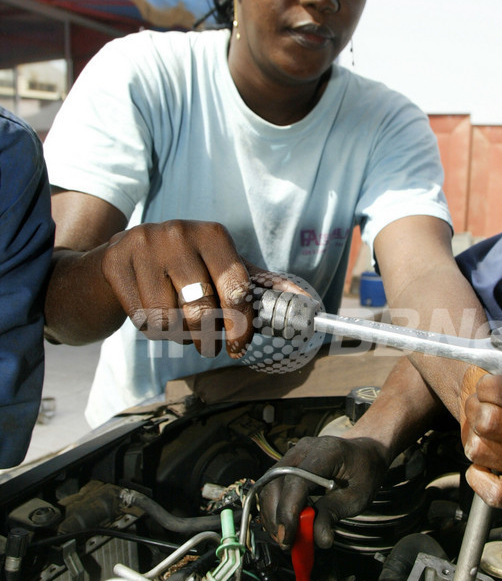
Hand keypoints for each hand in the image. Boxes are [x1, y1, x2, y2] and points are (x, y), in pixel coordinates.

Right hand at [101, 220, 303, 357]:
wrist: (120, 258)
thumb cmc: (184, 268)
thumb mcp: (221, 268)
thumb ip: (260, 285)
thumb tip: (307, 304)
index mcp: (212, 234)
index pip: (236, 289)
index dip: (241, 326)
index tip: (240, 346)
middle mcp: (177, 234)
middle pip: (201, 310)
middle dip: (207, 339)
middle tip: (208, 347)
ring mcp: (143, 246)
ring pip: (169, 320)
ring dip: (178, 336)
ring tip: (179, 327)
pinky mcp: (115, 263)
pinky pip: (141, 320)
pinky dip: (152, 330)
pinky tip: (153, 314)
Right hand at [259, 435, 389, 549]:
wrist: (366, 455)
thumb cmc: (364, 474)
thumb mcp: (356, 497)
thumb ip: (333, 515)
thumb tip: (319, 540)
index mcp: (325, 452)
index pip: (296, 481)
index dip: (288, 511)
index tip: (287, 538)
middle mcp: (303, 449)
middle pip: (275, 482)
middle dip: (275, 516)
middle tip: (285, 542)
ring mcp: (293, 454)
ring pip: (269, 485)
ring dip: (272, 515)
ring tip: (284, 538)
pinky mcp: (288, 464)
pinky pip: (273, 486)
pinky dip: (275, 508)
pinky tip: (283, 525)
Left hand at [459, 296, 501, 509]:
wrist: (494, 404)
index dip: (491, 385)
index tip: (486, 382)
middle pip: (498, 423)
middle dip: (478, 410)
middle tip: (484, 406)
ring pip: (489, 454)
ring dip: (472, 439)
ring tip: (483, 431)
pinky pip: (500, 495)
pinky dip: (480, 478)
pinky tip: (480, 464)